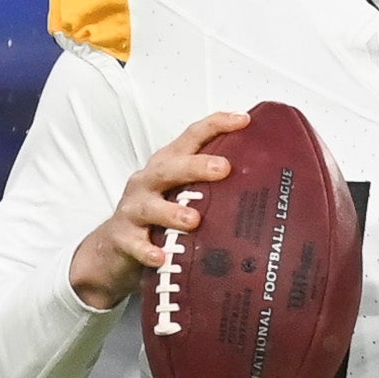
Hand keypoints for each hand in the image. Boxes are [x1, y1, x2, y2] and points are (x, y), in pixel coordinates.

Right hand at [69, 112, 250, 310]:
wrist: (111, 251)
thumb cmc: (157, 219)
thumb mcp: (181, 196)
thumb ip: (211, 188)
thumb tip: (267, 185)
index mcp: (166, 167)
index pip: (190, 137)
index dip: (216, 125)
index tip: (244, 120)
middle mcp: (148, 183)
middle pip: (168, 167)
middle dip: (196, 166)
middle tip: (224, 169)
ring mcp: (132, 211)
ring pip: (150, 207)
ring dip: (171, 212)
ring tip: (194, 221)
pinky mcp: (122, 239)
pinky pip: (135, 244)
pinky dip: (147, 251)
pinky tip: (161, 257)